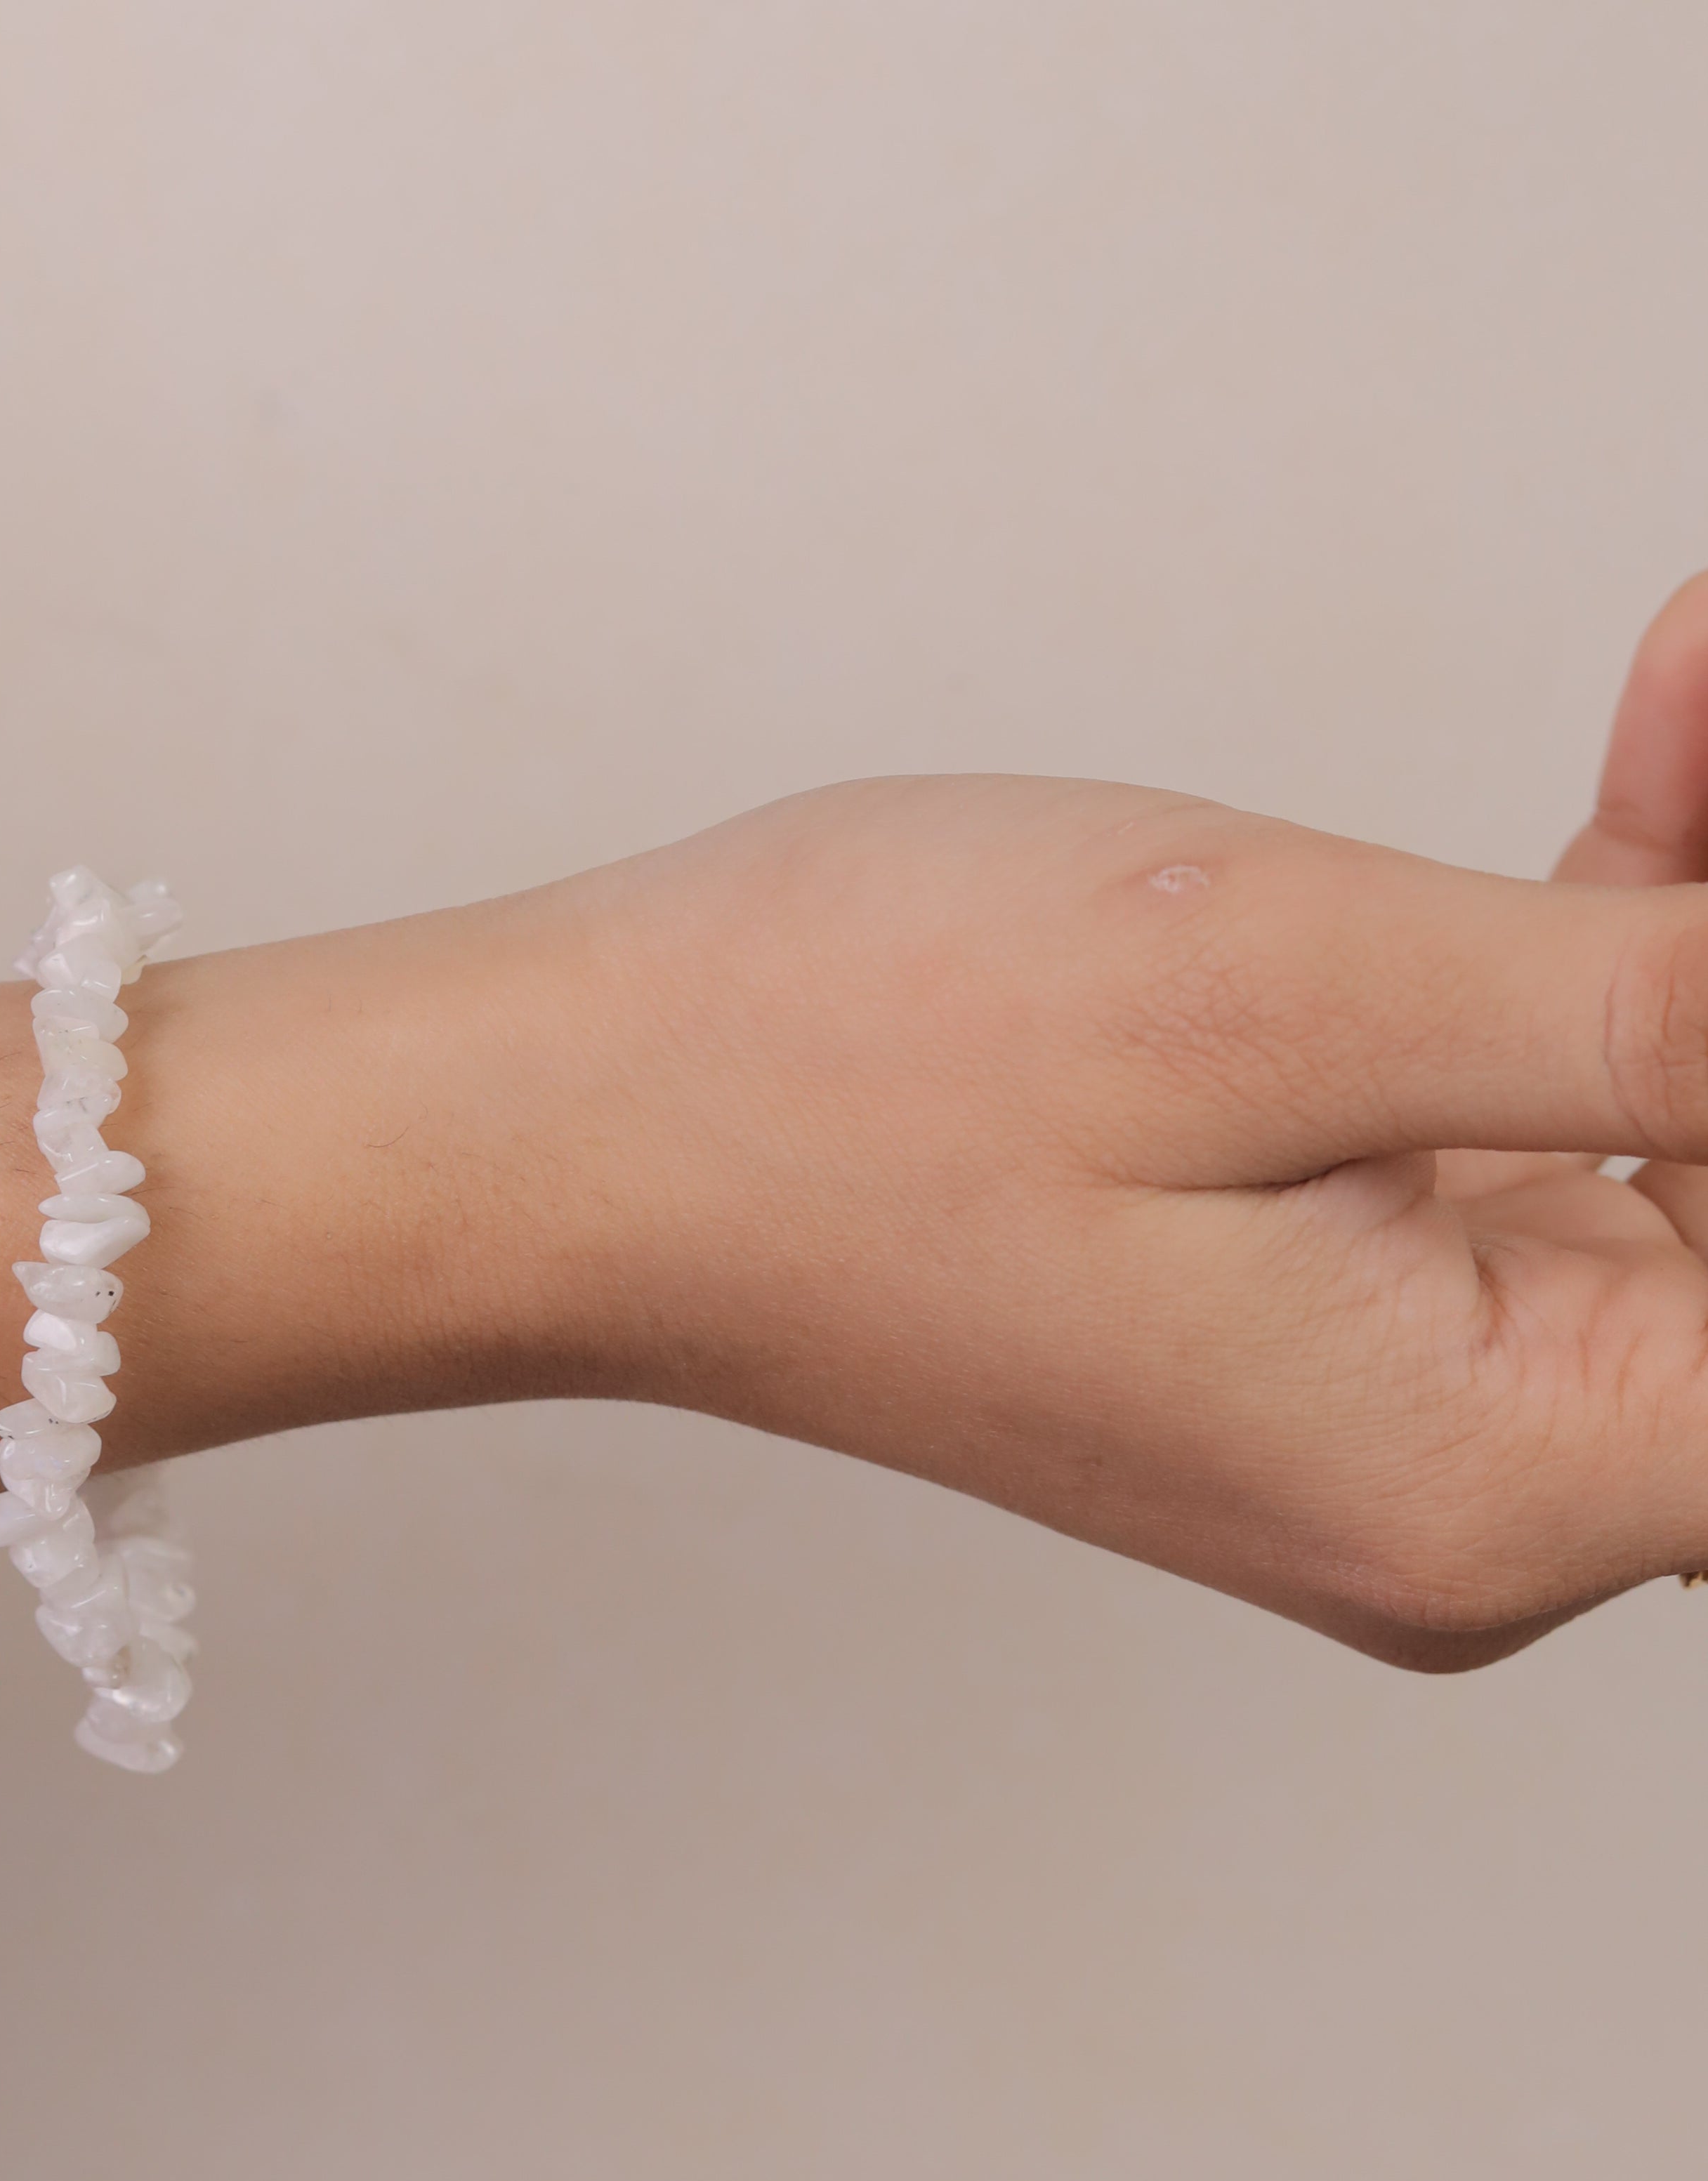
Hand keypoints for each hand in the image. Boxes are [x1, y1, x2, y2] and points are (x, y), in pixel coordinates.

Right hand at [510, 575, 1707, 1667]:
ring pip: (1673, 1168)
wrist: (585, 1123)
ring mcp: (1384, 1404)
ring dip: (1696, 937)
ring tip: (1688, 691)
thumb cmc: (834, 1066)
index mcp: (1481, 1475)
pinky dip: (1582, 968)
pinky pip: (1526, 1142)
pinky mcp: (1310, 1309)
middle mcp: (1458, 1489)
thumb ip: (1651, 1015)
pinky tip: (1633, 783)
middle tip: (1705, 708)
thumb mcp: (1273, 990)